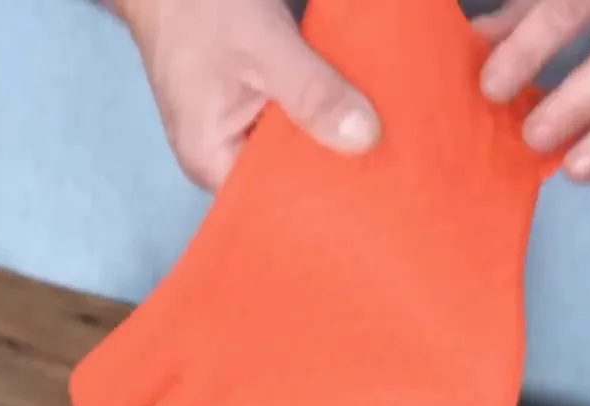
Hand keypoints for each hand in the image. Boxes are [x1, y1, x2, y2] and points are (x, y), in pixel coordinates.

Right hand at [112, 0, 380, 188]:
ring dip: (333, 134)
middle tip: (392, 162)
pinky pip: (295, 119)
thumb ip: (312, 93)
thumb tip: (365, 138)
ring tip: (385, 139)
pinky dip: (323, 110)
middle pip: (290, 177)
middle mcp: (223, 155)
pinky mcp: (252, 104)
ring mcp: (238, 128)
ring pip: (297, 145)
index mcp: (212, 161)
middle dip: (336, 165)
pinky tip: (359, 110)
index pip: (277, 202)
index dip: (326, 197)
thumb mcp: (264, 48)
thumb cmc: (197, 8)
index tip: (377, 190)